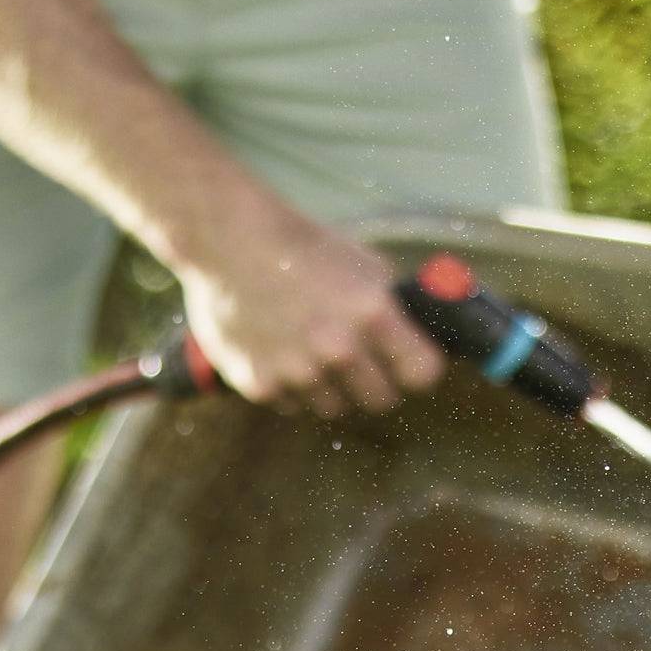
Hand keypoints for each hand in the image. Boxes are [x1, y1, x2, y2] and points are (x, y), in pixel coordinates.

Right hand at [176, 202, 444, 416]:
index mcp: (372, 314)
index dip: (418, 369)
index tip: (411, 365)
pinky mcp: (262, 386)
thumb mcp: (362, 264)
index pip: (422, 373)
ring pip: (336, 408)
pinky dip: (292, 388)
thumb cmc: (299, 249)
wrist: (228, 243)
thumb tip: (421, 336)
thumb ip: (393, 306)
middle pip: (381, 400)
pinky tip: (281, 353)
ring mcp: (298, 372)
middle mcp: (339, 349)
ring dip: (332, 388)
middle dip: (376, 383)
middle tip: (361, 363)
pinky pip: (293, 406)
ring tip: (313, 352)